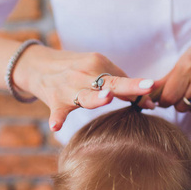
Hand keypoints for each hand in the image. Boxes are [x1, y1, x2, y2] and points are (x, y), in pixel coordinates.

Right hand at [13, 45, 155, 130]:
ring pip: (85, 96)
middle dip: (128, 87)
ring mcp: (69, 88)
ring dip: (96, 98)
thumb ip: (118, 80)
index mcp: (97, 63)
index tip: (154, 95)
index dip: (139, 88)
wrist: (37, 65)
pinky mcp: (54, 100)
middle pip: (109, 83)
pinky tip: (56, 126)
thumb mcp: (95, 66)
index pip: (122, 78)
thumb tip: (147, 100)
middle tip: (147, 88)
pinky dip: (57, 119)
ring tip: (106, 98)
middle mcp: (84, 74)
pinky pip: (57, 112)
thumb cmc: (75, 68)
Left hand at [157, 35, 190, 111]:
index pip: (169, 97)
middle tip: (180, 91)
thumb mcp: (181, 61)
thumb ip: (165, 80)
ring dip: (189, 103)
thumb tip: (147, 92)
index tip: (164, 97)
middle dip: (176, 101)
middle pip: (180, 106)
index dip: (163, 100)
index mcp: (187, 67)